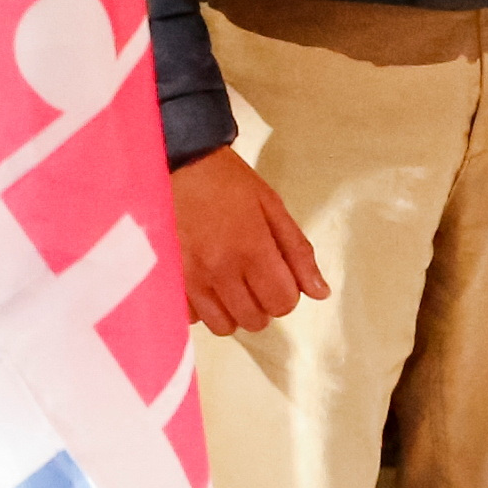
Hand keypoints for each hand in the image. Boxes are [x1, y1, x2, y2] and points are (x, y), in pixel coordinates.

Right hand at [173, 147, 326, 334]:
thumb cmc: (226, 181)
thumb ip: (297, 251)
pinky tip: (203, 285)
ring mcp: (191, 277)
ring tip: (228, 286)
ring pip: (222, 325)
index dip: (286, 294)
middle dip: (261, 305)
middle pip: (254, 320)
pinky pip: (191, 316)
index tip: (276, 275)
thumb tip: (320, 292)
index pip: (283, 303)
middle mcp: (222, 270)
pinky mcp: (167, 278)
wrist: (174, 162)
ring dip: (231, 311)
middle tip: (252, 280)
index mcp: (253, 250)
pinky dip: (201, 308)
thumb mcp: (271, 206)